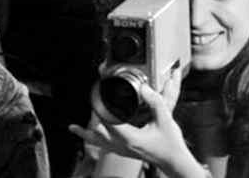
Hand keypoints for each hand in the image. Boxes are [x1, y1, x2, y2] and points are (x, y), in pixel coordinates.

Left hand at [69, 68, 200, 175]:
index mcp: (131, 138)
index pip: (109, 121)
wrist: (174, 161)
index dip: (100, 108)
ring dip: (87, 134)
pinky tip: (92, 135)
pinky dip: (96, 139)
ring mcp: (123, 151)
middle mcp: (123, 146)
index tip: (96, 96)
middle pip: (98, 134)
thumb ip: (155, 102)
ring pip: (99, 143)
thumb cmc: (170, 144)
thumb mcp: (165, 119)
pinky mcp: (125, 152)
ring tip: (73, 128)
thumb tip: (144, 88)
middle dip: (90, 119)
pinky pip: (105, 145)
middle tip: (83, 108)